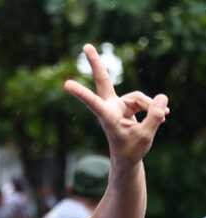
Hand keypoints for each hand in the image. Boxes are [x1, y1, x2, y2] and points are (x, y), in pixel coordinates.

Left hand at [64, 44, 168, 171]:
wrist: (128, 158)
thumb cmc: (132, 150)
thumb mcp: (146, 135)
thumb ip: (154, 116)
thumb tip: (161, 97)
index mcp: (107, 118)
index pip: (93, 102)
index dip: (81, 93)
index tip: (66, 84)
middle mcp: (110, 108)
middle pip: (103, 80)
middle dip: (96, 63)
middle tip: (86, 46)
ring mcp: (117, 105)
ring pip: (139, 98)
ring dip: (151, 108)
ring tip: (161, 119)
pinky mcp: (126, 105)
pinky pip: (144, 101)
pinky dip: (153, 108)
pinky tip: (163, 116)